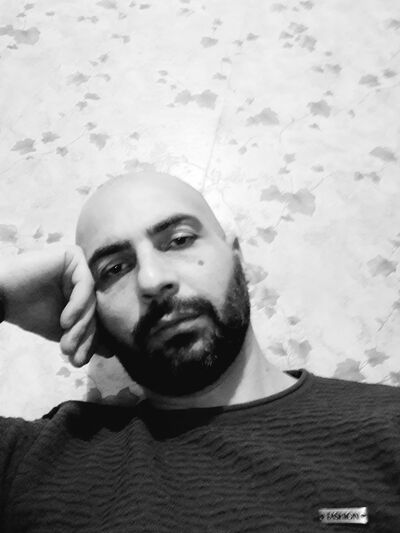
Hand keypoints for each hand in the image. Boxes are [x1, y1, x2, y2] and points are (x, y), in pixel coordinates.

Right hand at [0, 246, 98, 366]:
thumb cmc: (28, 310)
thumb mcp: (61, 329)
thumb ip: (85, 336)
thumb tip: (110, 351)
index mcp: (84, 290)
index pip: (95, 316)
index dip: (90, 341)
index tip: (80, 361)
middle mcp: (85, 274)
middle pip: (96, 308)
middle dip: (85, 335)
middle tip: (73, 354)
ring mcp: (80, 263)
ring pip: (92, 298)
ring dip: (81, 324)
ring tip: (67, 342)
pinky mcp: (73, 254)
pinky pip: (85, 283)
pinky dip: (78, 305)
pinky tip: (65, 321)